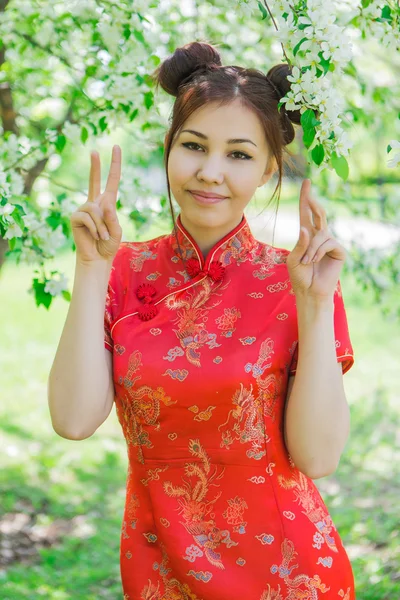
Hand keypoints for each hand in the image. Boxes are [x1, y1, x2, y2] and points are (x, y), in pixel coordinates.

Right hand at [70, 145, 122, 263]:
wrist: (97, 258)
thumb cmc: (108, 244)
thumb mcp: (116, 230)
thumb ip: (112, 216)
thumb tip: (104, 201)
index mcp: (107, 203)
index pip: (111, 181)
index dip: (114, 165)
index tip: (115, 148)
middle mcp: (94, 203)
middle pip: (94, 181)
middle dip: (95, 166)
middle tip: (94, 150)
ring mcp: (83, 209)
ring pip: (95, 209)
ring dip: (102, 226)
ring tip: (102, 236)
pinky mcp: (75, 217)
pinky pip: (88, 217)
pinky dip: (95, 228)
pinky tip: (95, 236)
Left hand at [286, 179, 346, 299]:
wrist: (309, 291)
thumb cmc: (299, 276)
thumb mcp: (294, 258)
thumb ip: (300, 244)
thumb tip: (306, 228)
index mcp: (306, 235)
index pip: (306, 213)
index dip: (306, 198)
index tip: (306, 182)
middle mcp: (319, 236)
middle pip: (318, 214)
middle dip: (312, 202)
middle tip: (308, 192)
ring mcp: (330, 242)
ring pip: (320, 234)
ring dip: (310, 248)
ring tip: (307, 262)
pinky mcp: (338, 250)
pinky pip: (327, 242)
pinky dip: (318, 251)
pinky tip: (315, 261)